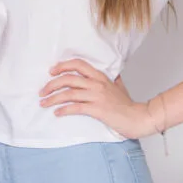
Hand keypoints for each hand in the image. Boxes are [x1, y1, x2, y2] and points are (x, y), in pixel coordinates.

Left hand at [40, 59, 157, 138]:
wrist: (139, 118)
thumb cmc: (127, 105)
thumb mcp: (118, 87)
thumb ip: (109, 80)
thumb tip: (108, 75)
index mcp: (100, 77)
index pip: (78, 64)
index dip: (63, 66)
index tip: (51, 71)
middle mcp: (97, 84)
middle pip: (68, 78)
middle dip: (51, 84)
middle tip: (42, 91)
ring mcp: (97, 96)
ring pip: (68, 93)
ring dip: (53, 98)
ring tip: (44, 103)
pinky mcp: (97, 109)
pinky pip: (75, 108)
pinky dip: (64, 110)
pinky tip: (57, 113)